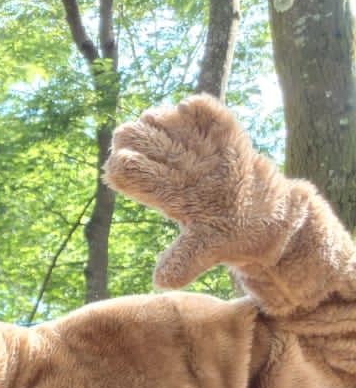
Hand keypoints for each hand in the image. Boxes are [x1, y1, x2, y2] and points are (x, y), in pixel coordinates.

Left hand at [104, 95, 281, 289]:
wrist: (264, 218)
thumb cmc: (228, 235)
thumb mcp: (206, 251)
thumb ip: (183, 262)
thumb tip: (161, 280)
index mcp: (163, 193)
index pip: (126, 173)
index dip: (123, 166)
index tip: (124, 162)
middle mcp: (173, 167)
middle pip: (138, 141)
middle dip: (136, 136)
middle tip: (143, 138)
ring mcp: (197, 149)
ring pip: (165, 122)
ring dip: (162, 119)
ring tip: (166, 124)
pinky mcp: (223, 136)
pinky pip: (206, 112)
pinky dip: (199, 107)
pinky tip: (190, 109)